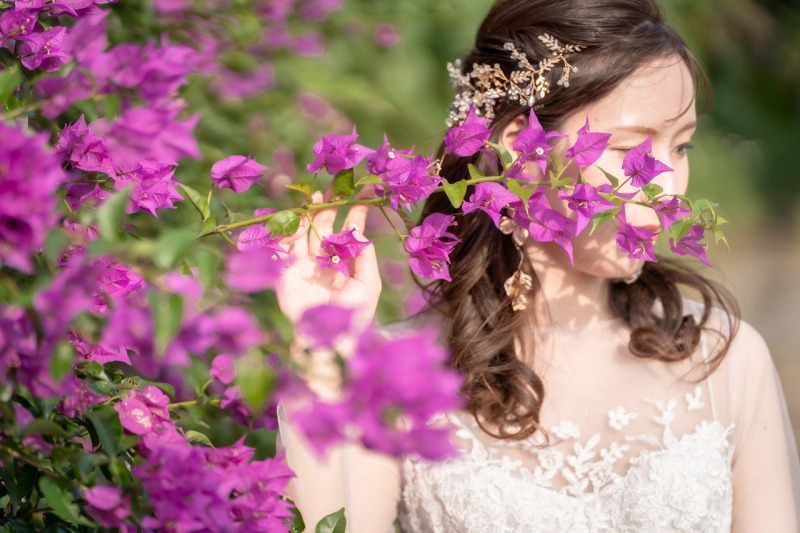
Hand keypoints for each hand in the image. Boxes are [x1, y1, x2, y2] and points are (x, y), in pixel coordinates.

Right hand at [276, 189, 381, 335]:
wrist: (328, 342)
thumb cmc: (353, 318)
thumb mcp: (368, 286)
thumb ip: (365, 258)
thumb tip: (359, 232)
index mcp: (346, 266)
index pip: (351, 233)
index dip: (357, 212)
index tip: (365, 191)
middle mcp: (325, 263)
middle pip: (326, 227)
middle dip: (331, 206)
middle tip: (338, 185)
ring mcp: (305, 268)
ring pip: (305, 233)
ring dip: (309, 214)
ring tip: (317, 196)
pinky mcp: (286, 274)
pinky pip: (285, 248)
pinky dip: (287, 232)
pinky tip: (295, 216)